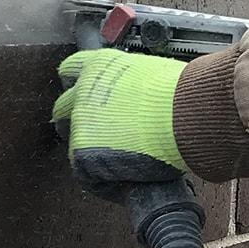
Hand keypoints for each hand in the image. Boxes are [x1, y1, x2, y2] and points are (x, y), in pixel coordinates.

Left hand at [52, 49, 187, 195]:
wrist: (185, 114)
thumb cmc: (182, 94)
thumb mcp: (152, 74)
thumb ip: (133, 84)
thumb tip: (140, 100)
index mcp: (102, 64)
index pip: (72, 69)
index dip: (79, 85)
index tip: (86, 97)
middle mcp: (85, 88)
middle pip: (63, 107)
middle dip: (80, 122)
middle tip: (106, 137)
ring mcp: (80, 120)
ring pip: (74, 141)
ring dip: (92, 152)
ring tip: (121, 163)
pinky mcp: (82, 151)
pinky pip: (88, 174)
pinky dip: (107, 182)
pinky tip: (128, 182)